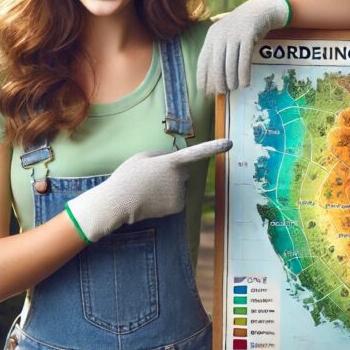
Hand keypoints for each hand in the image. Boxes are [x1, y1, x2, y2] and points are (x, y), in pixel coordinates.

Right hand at [65, 139, 232, 242]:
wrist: (119, 203)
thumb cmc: (129, 176)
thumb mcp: (142, 157)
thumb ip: (162, 154)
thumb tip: (174, 158)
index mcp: (171, 162)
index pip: (195, 153)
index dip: (213, 147)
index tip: (230, 143)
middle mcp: (180, 178)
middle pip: (184, 171)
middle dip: (173, 172)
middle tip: (150, 177)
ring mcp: (180, 193)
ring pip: (180, 185)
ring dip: (169, 186)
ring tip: (149, 188)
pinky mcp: (178, 207)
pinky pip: (177, 198)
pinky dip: (168, 198)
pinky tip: (153, 199)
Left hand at [197, 0, 289, 93]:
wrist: (260, 10)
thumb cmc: (242, 28)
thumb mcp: (227, 36)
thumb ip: (219, 52)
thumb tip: (214, 79)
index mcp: (212, 36)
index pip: (203, 60)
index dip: (203, 77)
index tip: (204, 91)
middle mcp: (220, 35)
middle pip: (216, 64)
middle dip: (217, 81)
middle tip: (221, 92)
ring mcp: (234, 34)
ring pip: (230, 63)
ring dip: (231, 79)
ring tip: (233, 88)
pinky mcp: (247, 35)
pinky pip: (244, 59)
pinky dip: (244, 74)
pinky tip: (245, 83)